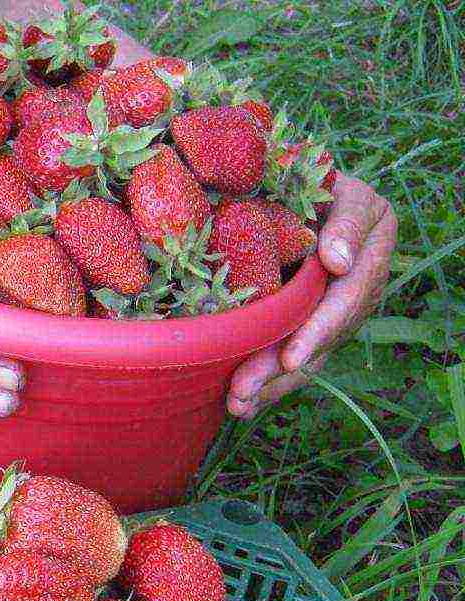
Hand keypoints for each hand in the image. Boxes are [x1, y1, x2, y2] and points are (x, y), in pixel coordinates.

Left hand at [227, 173, 397, 418]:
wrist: (318, 195)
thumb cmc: (328, 187)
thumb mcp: (348, 193)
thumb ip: (347, 223)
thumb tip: (336, 262)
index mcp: (369, 263)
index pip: (344, 303)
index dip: (317, 332)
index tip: (291, 358)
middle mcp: (354, 297)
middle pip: (318, 342)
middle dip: (279, 372)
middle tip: (242, 395)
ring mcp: (331, 315)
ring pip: (303, 358)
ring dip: (269, 387)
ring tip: (236, 408)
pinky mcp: (306, 324)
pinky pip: (290, 357)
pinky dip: (267, 382)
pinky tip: (241, 404)